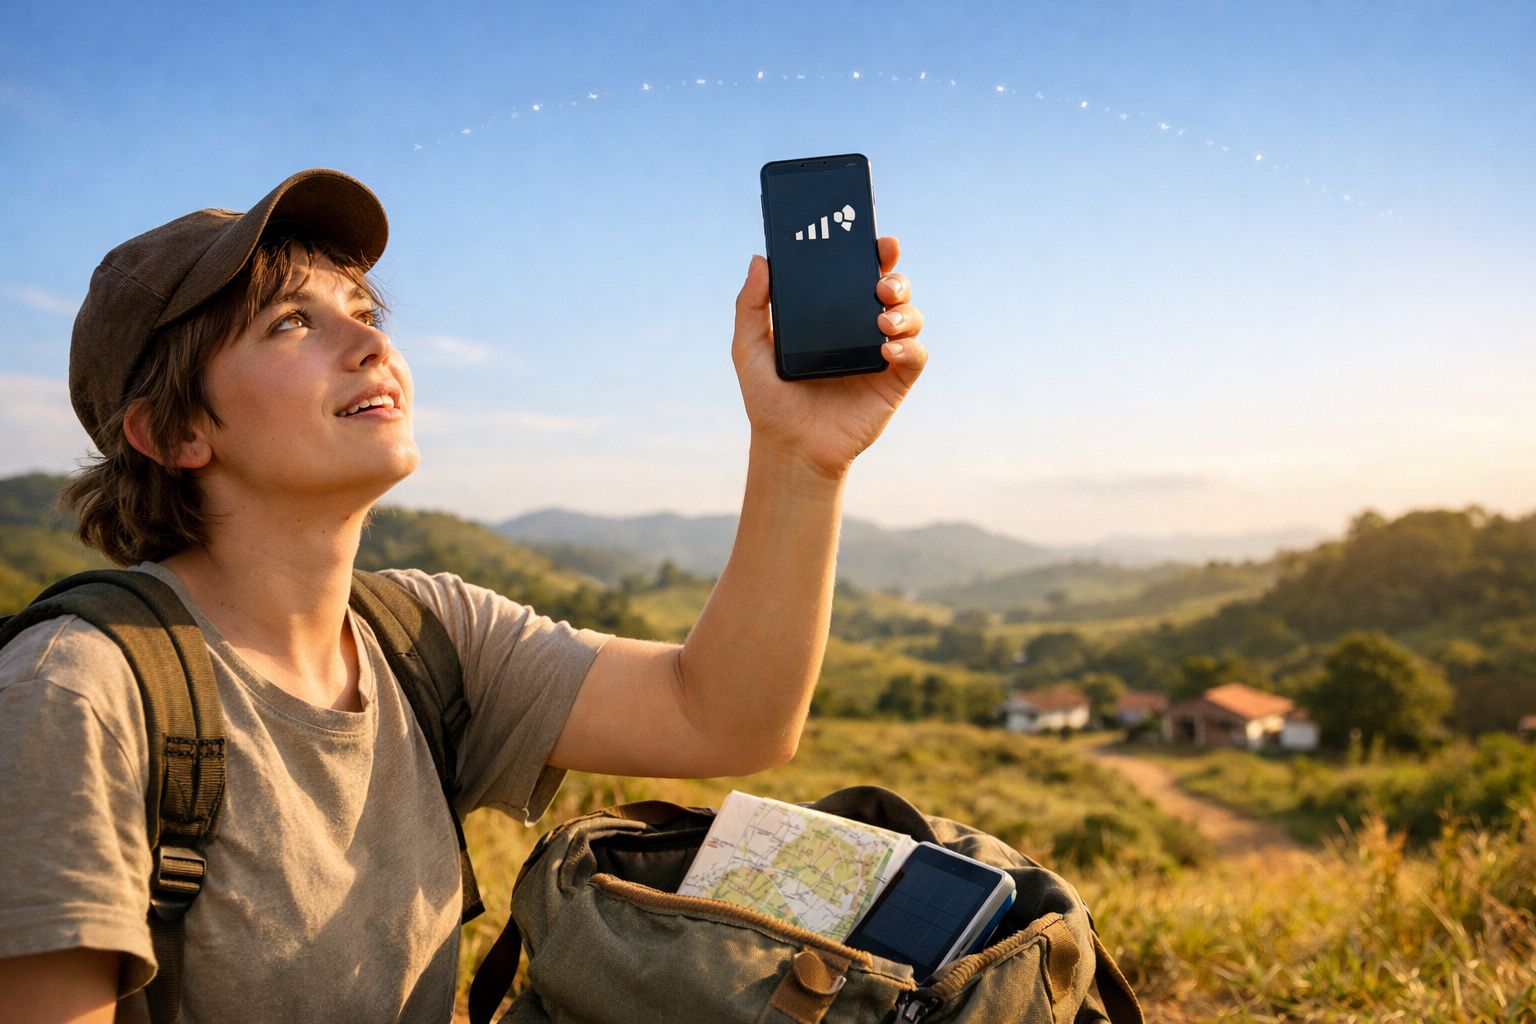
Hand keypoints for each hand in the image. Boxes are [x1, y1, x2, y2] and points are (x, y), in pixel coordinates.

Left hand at [731, 236, 927, 478]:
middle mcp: (861, 327)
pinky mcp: (895, 382)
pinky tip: (887, 350)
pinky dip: (908, 348)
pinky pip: (915, 356)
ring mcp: (881, 354)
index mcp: (831, 312)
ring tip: (883, 317)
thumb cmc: (769, 399)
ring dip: (905, 310)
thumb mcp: (750, 349)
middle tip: (881, 283)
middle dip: (895, 277)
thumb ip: (750, 306)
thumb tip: (759, 259)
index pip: (857, 273)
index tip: (876, 240)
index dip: (872, 252)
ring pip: (910, 317)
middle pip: (892, 289)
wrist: (790, 448)